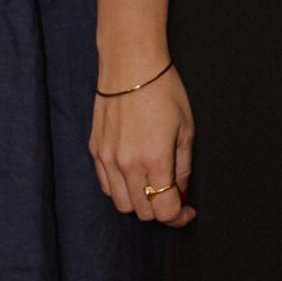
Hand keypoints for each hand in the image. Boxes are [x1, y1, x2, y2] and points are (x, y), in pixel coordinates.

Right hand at [90, 64, 197, 226]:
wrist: (130, 63)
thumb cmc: (164, 90)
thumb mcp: (186, 127)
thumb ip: (183, 166)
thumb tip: (180, 192)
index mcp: (156, 160)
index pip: (165, 211)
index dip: (179, 217)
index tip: (187, 211)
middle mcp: (128, 165)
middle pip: (143, 212)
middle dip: (160, 209)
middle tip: (172, 195)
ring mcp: (108, 159)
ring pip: (121, 204)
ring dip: (139, 202)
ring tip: (152, 184)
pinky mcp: (95, 151)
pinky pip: (106, 186)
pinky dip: (120, 188)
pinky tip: (133, 174)